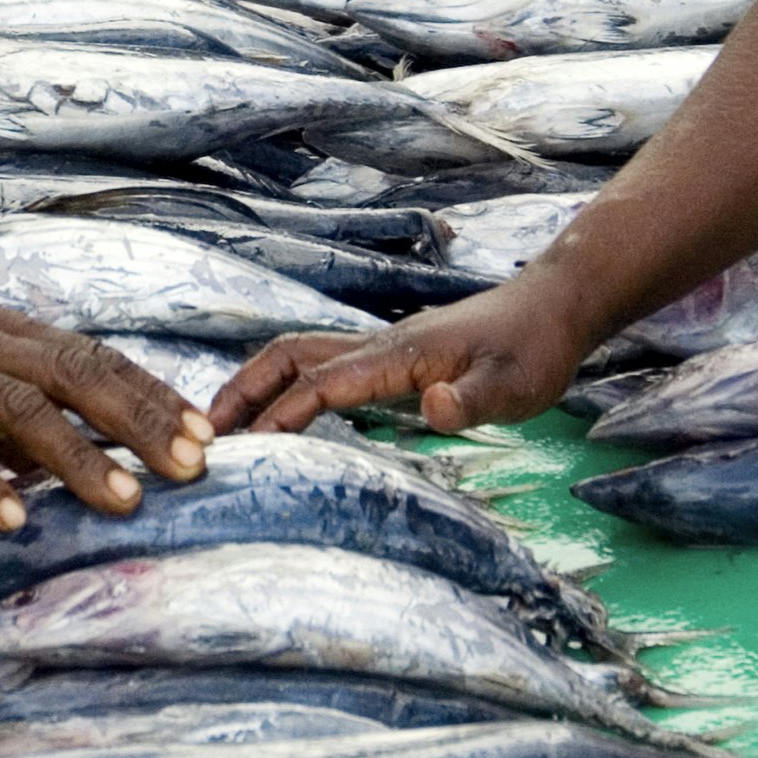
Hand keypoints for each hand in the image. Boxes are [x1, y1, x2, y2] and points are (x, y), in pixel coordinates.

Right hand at [211, 274, 588, 437]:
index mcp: (399, 354)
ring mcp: (381, 348)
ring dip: (256, 385)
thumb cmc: (536, 349)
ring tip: (224, 426)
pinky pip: (321, 366)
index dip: (281, 414)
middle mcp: (378, 345)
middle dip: (242, 391)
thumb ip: (475, 400)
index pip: (323, 382)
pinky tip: (280, 414)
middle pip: (288, 356)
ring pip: (299, 355)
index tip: (243, 449)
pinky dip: (285, 385)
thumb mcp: (517, 385)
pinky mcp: (390, 356)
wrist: (554, 307)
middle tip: (202, 434)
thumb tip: (431, 407)